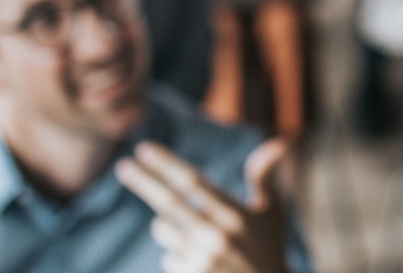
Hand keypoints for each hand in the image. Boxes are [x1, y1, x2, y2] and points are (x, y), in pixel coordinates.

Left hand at [118, 139, 291, 272]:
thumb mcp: (273, 214)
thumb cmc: (271, 250)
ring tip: (194, 235)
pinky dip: (177, 255)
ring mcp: (202, 259)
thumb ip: (265, 178)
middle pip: (169, 202)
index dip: (166, 164)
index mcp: (235, 214)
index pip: (193, 182)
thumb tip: (279, 143)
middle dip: (143, 182)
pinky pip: (169, 258)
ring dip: (168, 227)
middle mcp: (217, 235)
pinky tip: (200, 262)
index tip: (143, 148)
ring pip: (164, 230)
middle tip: (123, 167)